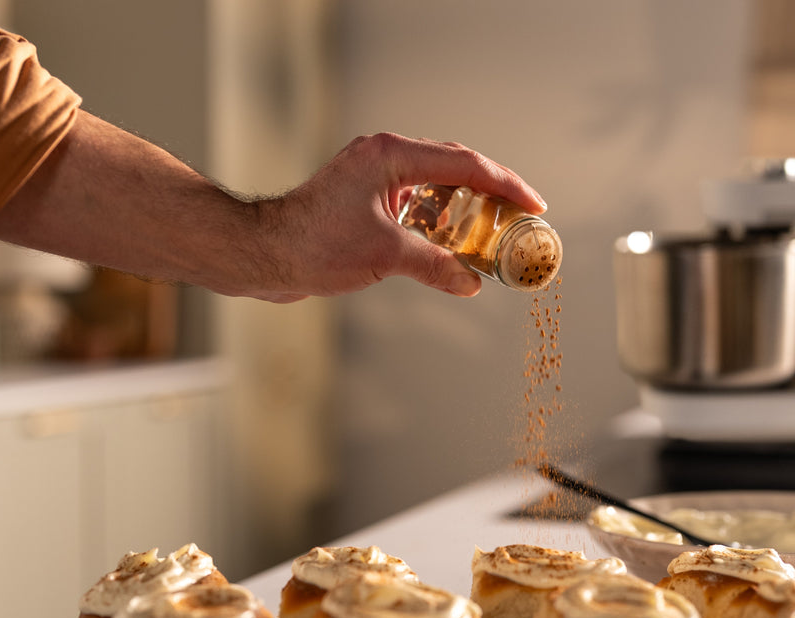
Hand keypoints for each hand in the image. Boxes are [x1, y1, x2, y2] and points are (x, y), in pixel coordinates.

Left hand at [237, 133, 547, 302]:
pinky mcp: (362, 199)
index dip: (505, 184)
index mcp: (390, 156)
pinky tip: (450, 246)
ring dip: (464, 210)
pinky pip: (413, 204)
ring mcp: (371, 178)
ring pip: (434, 186)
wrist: (262, 255)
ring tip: (491, 234)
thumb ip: (435, 266)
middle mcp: (382, 158)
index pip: (464, 163)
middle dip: (490, 194)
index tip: (533, 203)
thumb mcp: (385, 257)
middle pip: (453, 167)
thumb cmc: (312, 245)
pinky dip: (437, 222)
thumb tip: (471, 283)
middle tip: (519, 218)